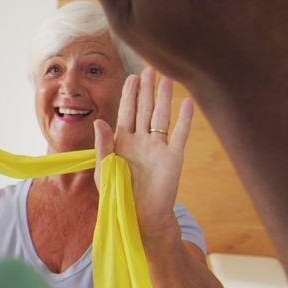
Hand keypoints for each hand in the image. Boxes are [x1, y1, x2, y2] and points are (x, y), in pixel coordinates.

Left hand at [94, 68, 193, 239]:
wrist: (140, 219)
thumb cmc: (118, 197)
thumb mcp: (104, 171)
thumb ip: (102, 146)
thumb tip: (99, 120)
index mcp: (122, 142)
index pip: (126, 112)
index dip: (129, 95)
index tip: (131, 77)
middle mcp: (141, 141)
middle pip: (144, 109)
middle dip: (146, 89)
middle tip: (149, 68)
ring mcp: (158, 148)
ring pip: (161, 116)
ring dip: (163, 97)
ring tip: (166, 77)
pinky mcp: (173, 158)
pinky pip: (179, 134)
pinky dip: (184, 118)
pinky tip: (188, 102)